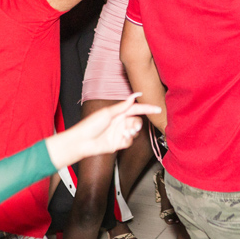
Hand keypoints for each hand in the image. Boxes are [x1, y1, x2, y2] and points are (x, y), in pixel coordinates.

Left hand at [46, 93, 161, 167]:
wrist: (82, 141)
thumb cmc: (91, 124)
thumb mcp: (108, 112)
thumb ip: (123, 106)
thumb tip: (134, 95)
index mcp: (118, 112)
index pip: (136, 109)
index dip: (147, 108)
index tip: (157, 108)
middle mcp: (120, 122)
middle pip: (137, 121)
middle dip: (137, 123)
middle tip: (133, 127)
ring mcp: (120, 132)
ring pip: (135, 131)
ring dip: (133, 132)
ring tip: (126, 133)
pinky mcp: (119, 143)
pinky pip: (130, 140)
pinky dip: (128, 139)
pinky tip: (121, 139)